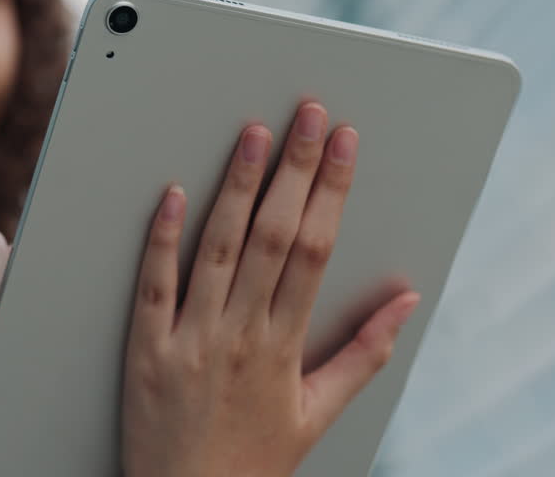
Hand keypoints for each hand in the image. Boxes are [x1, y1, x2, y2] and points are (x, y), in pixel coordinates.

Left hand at [121, 101, 419, 476]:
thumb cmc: (254, 461)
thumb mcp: (318, 415)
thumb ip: (364, 354)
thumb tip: (408, 299)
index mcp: (286, 345)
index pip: (316, 251)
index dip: (333, 191)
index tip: (346, 143)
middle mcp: (242, 335)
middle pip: (274, 236)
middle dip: (296, 169)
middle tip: (309, 113)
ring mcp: (191, 340)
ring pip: (218, 249)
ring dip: (238, 187)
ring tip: (254, 133)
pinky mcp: (146, 349)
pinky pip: (154, 285)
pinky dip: (163, 238)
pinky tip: (175, 192)